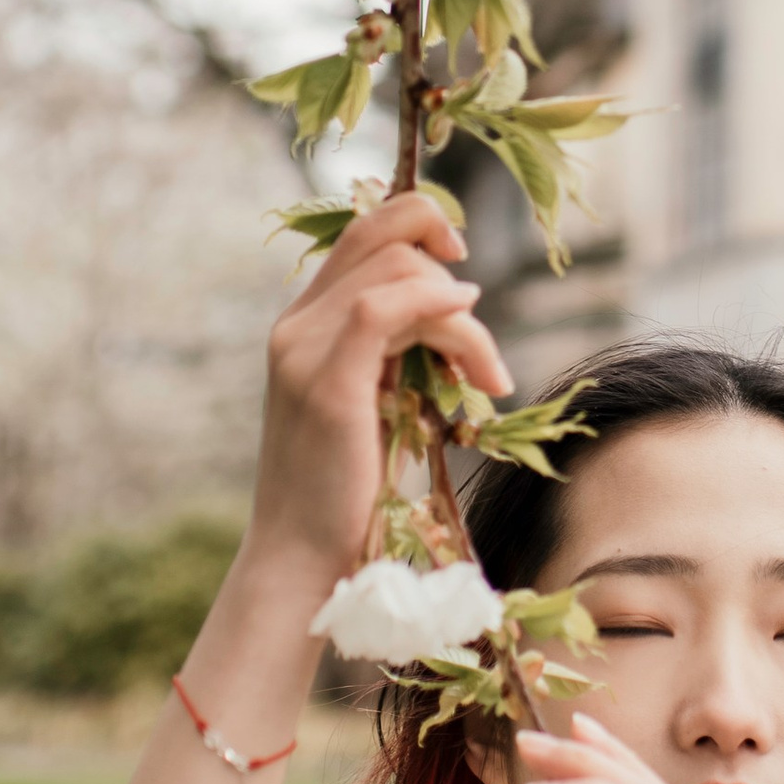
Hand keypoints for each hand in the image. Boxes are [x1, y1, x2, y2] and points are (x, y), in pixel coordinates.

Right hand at [239, 192, 512, 598]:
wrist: (303, 559)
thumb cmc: (347, 491)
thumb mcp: (377, 402)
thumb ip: (397, 348)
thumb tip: (456, 303)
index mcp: (304, 325)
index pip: (361, 233)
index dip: (418, 224)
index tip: (461, 266)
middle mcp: (296, 326)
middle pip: (382, 238)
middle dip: (447, 269)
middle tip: (479, 340)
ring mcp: (304, 351)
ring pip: (396, 274)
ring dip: (462, 318)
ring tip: (487, 378)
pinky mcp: (326, 383)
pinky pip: (383, 310)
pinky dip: (437, 310)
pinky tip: (472, 342)